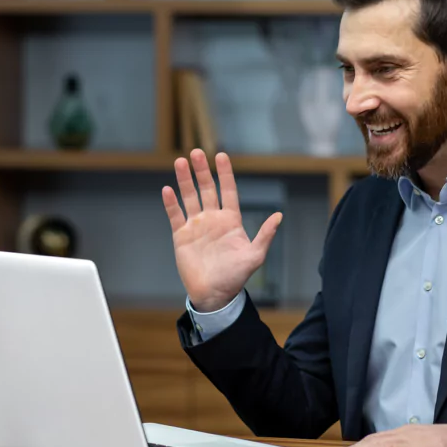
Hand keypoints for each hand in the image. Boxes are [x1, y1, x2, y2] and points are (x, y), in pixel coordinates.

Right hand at [162, 149, 282, 311]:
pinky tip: (168, 189)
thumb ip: (265, 235)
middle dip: (201, 171)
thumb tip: (278, 216)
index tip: (221, 155)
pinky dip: (171, 203)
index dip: (224, 173)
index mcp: (230, 220)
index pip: (227, 190)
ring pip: (189, 197)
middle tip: (195, 152)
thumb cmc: (236, 276)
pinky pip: (175, 215)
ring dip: (185, 180)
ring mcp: (196, 226)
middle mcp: (212, 219)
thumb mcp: (254, 256)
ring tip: (180, 162)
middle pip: (206, 189)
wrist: (214, 294)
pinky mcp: (182, 236)